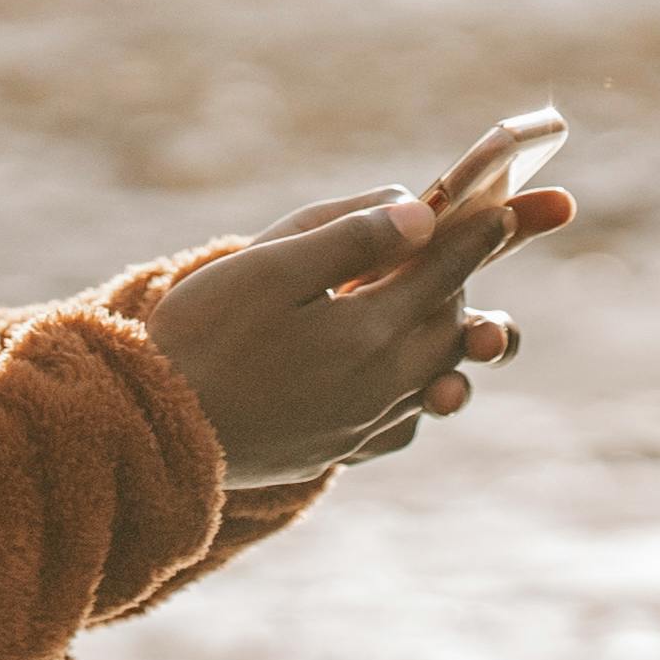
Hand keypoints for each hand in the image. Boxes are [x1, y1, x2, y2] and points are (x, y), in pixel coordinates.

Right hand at [146, 181, 573, 487]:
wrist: (153, 435)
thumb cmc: (202, 336)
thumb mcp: (268, 267)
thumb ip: (349, 236)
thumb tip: (421, 213)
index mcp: (368, 331)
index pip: (444, 271)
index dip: (479, 234)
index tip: (506, 209)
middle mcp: (381, 384)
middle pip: (452, 325)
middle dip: (468, 282)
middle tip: (472, 250)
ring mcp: (363, 424)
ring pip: (438, 378)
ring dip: (452, 340)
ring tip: (457, 317)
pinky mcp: (339, 451)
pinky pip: (405, 423)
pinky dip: (417, 393)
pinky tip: (401, 378)